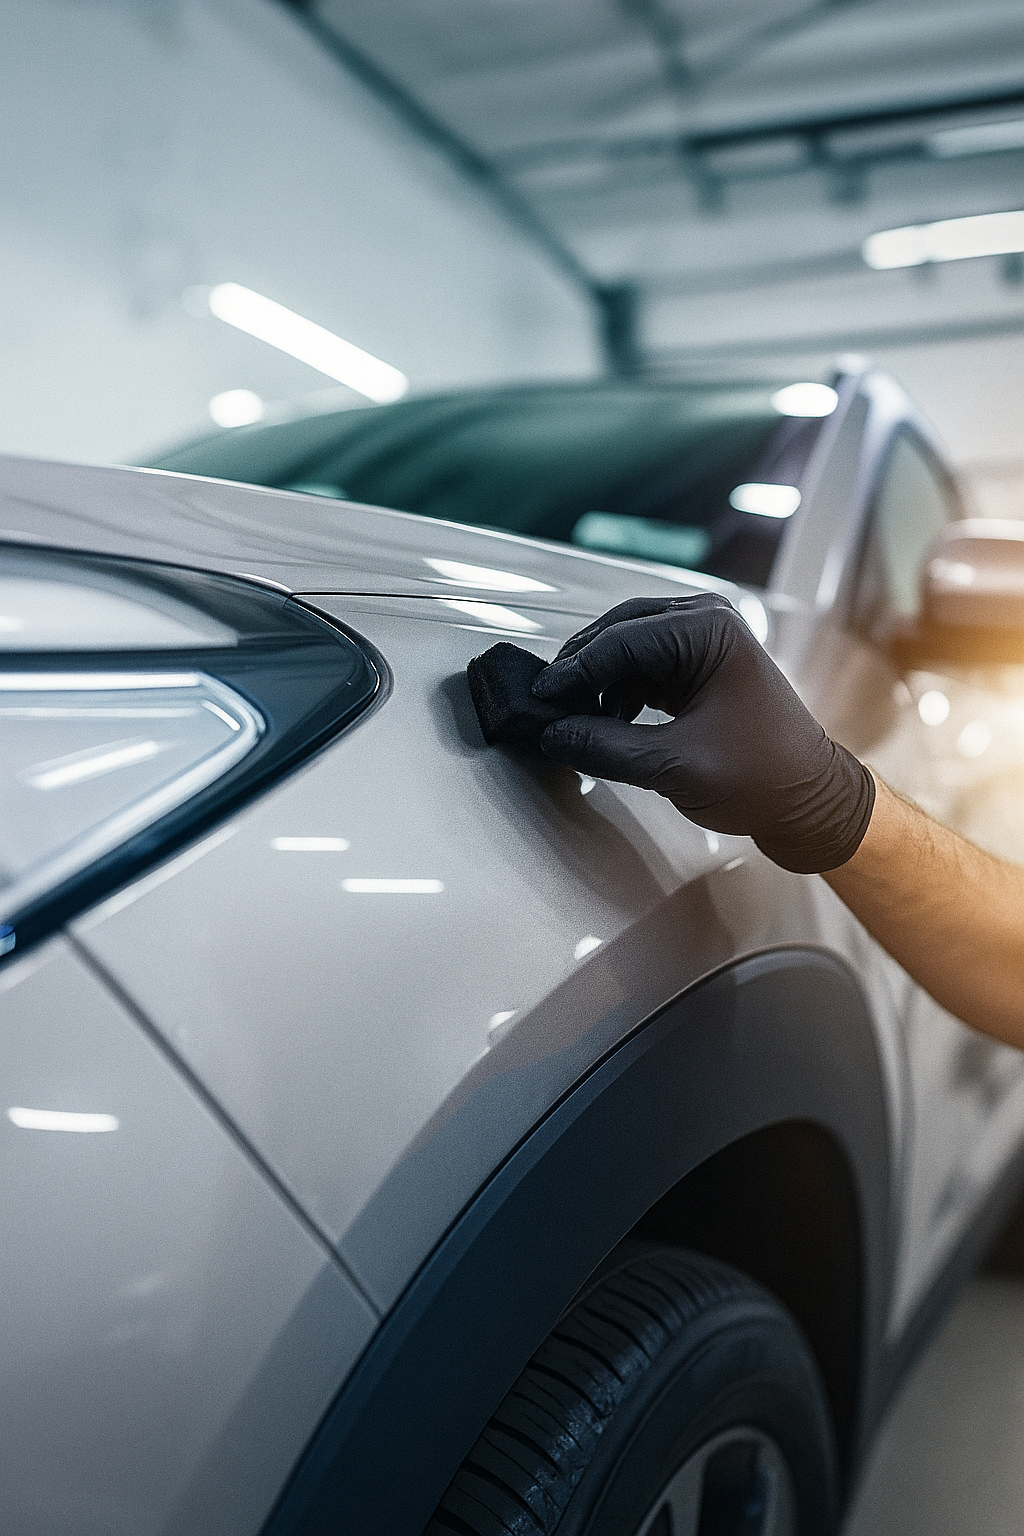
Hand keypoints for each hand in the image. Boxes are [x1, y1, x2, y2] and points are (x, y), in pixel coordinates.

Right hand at [532, 595, 874, 873]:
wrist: (810, 801)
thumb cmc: (765, 778)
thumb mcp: (673, 766)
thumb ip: (605, 746)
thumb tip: (553, 734)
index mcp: (707, 630)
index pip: (617, 641)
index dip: (570, 673)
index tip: (538, 700)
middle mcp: (706, 622)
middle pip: (617, 633)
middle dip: (580, 672)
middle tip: (546, 706)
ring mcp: (703, 641)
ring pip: (626, 649)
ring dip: (598, 682)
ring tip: (578, 721)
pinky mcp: (698, 666)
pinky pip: (642, 666)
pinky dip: (619, 691)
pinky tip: (609, 720)